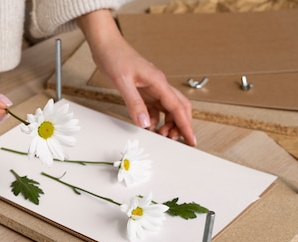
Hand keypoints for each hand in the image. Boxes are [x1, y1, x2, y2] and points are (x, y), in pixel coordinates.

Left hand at [77, 10, 195, 145]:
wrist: (106, 45)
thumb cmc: (115, 57)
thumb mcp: (123, 82)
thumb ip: (134, 104)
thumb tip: (146, 123)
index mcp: (158, 82)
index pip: (178, 107)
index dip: (186, 125)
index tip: (191, 139)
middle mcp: (159, 85)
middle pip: (179, 108)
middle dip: (181, 125)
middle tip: (175, 140)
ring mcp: (152, 88)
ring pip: (168, 109)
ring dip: (168, 123)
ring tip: (161, 135)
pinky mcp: (144, 91)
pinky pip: (155, 108)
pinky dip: (155, 119)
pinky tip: (148, 126)